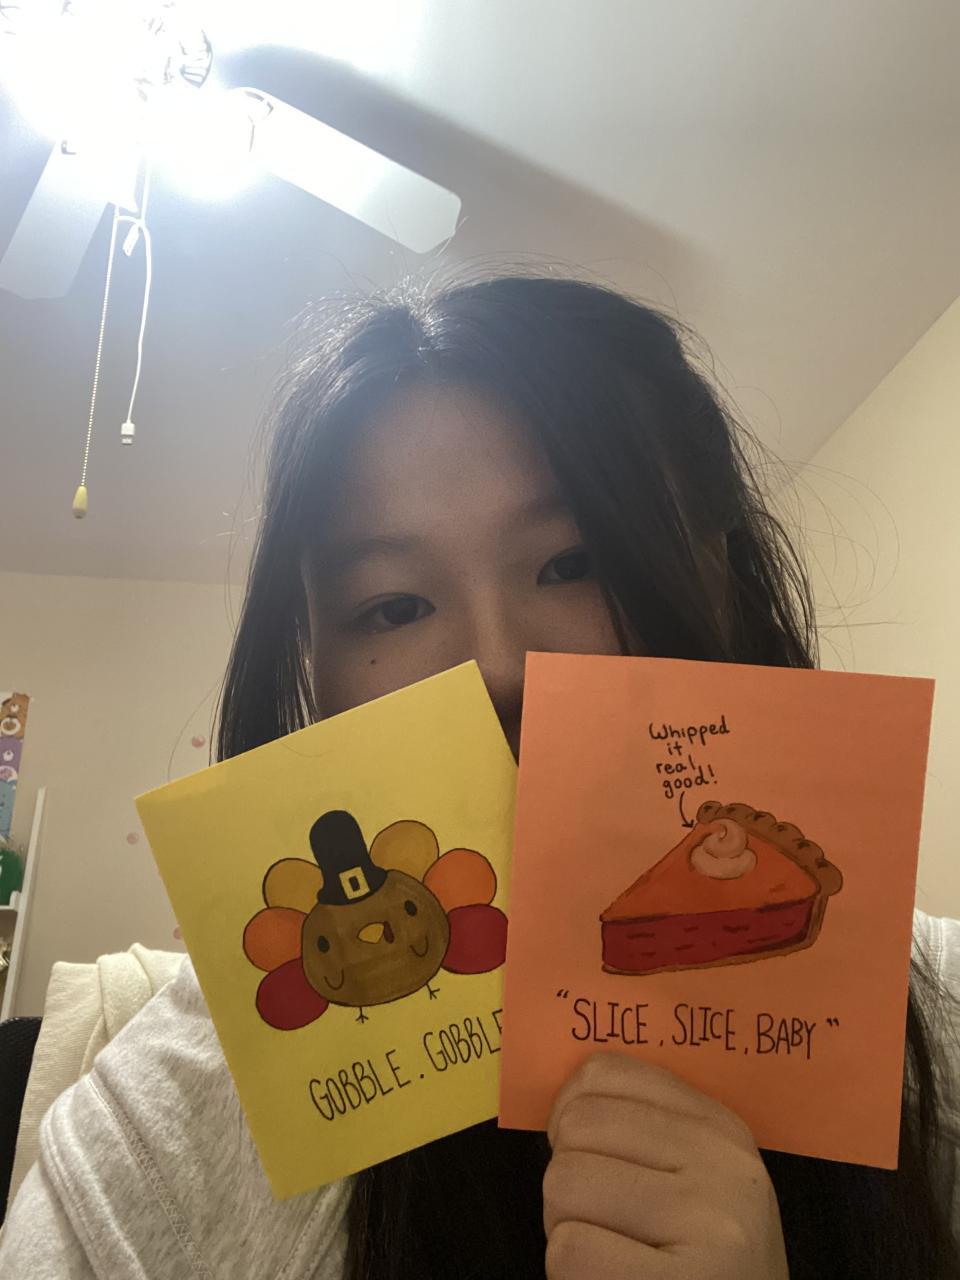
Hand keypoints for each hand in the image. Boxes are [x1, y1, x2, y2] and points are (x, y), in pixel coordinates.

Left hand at [543, 1053, 788, 1279]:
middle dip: (568, 1180)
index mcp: (723, 1130)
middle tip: (603, 1224)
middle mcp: (723, 1165)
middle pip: (576, 1128)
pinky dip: (573, 1277)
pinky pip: (570, 1251)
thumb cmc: (702, 1268)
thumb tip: (563, 1095)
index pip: (606, 1073)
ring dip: (566, 1230)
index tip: (581, 1149)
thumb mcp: (697, 1185)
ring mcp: (708, 1223)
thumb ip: (644, 1131)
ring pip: (564, 1185)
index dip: (570, 1111)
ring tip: (612, 1258)